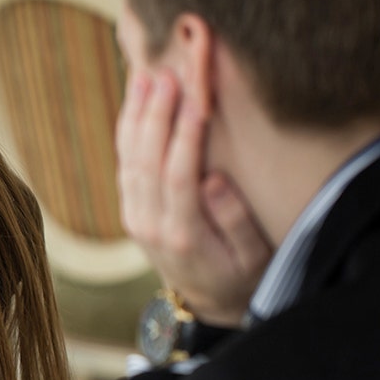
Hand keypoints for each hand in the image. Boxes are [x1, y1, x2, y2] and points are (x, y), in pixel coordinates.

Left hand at [116, 70, 272, 325]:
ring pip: (129, 158)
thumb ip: (235, 223)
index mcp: (184, 235)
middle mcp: (151, 224)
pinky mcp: (130, 208)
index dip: (184, 137)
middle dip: (155, 115)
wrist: (207, 303)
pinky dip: (127, 128)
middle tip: (166, 76)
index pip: (178, 177)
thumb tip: (214, 181)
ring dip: (135, 115)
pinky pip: (124, 162)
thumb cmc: (241, 275)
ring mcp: (135, 216)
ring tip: (144, 76)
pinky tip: (134, 98)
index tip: (195, 99)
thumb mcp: (254, 258)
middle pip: (147, 162)